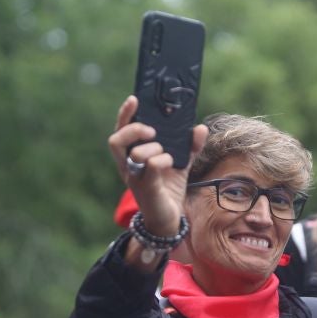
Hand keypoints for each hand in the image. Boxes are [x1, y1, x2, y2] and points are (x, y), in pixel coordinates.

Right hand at [107, 95, 207, 236]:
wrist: (170, 219)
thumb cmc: (169, 188)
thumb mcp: (181, 163)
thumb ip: (190, 146)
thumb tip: (200, 128)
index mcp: (131, 156)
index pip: (120, 131)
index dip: (125, 114)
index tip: (135, 99)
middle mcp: (128, 166)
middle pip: (116, 139)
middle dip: (135, 129)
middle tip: (153, 131)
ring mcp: (135, 178)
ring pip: (135, 153)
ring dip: (153, 148)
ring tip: (165, 154)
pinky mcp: (147, 188)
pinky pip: (151, 167)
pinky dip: (163, 160)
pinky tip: (171, 164)